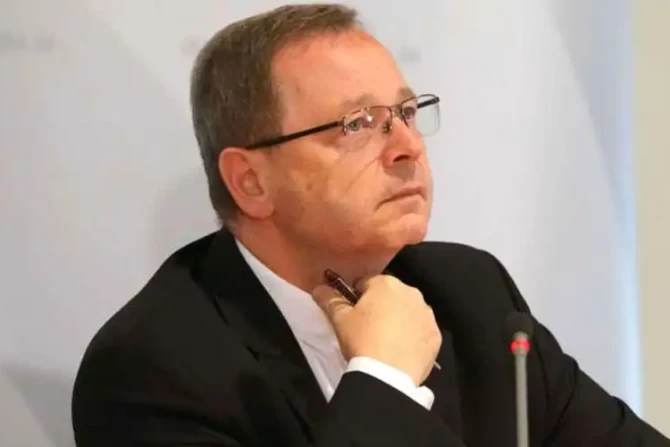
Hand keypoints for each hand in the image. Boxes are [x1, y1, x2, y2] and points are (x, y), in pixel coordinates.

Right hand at [312, 274, 441, 385]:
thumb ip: (330, 300)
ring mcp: (427, 314)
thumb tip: (319, 288)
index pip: (367, 283)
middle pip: (390, 295)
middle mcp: (411, 293)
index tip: (352, 313)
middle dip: (380, 306)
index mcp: (387, 284)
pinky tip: (400, 350)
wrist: (388, 376)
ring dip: (398, 319)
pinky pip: (420, 330)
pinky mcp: (436, 335)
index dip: (356, 297)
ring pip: (407, 311)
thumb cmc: (362, 340)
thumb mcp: (340, 320)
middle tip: (367, 328)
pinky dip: (412, 336)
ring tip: (385, 340)